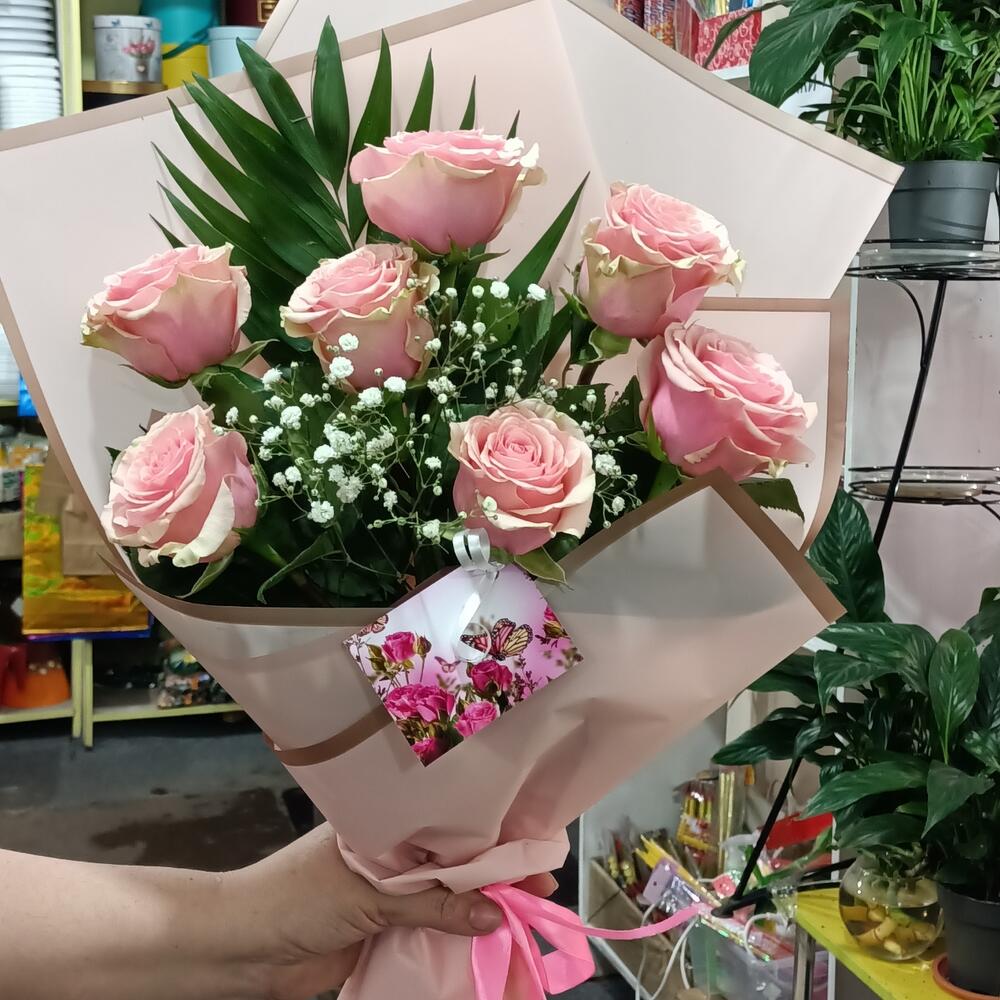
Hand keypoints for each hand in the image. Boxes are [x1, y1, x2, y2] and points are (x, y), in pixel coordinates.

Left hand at [231, 824, 557, 999]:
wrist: (238, 950)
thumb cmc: (293, 900)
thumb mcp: (366, 895)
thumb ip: (433, 903)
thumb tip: (496, 912)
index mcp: (385, 825)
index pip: (451, 827)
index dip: (494, 842)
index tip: (535, 860)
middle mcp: (390, 856)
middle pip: (455, 865)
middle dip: (496, 879)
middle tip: (541, 894)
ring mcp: (386, 895)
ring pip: (445, 900)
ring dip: (479, 911)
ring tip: (523, 919)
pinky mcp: (381, 931)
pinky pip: (428, 932)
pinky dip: (455, 939)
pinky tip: (484, 944)